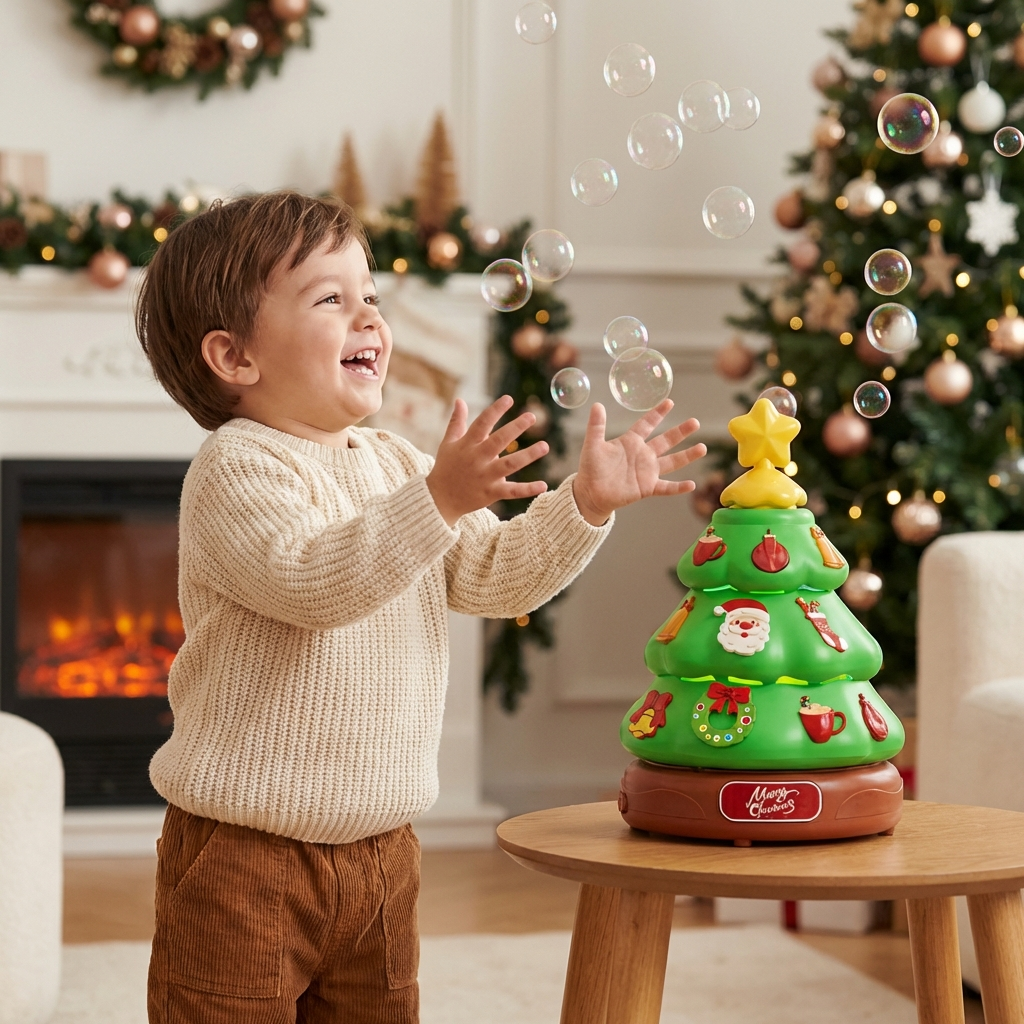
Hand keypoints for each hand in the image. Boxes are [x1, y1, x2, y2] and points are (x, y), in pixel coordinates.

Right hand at [426, 396, 548, 525]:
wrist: (439, 499)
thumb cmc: (446, 467)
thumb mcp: (448, 443)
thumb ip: (457, 422)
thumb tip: (460, 400)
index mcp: (467, 445)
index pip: (482, 424)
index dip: (495, 410)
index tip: (509, 399)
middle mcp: (477, 459)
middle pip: (498, 441)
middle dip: (515, 428)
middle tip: (531, 416)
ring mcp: (485, 477)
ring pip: (509, 465)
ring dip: (528, 455)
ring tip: (544, 446)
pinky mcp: (491, 493)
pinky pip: (512, 491)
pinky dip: (528, 489)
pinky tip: (544, 485)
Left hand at [572, 400, 705, 525]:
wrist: (590, 493)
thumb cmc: (590, 468)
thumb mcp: (592, 445)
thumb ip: (596, 426)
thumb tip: (597, 405)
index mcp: (631, 442)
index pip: (647, 424)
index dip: (657, 414)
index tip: (670, 402)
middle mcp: (643, 455)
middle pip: (666, 441)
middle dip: (680, 432)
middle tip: (695, 422)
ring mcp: (647, 472)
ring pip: (672, 462)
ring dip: (687, 456)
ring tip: (702, 448)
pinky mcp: (647, 488)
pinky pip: (666, 487)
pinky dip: (678, 487)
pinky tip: (692, 485)